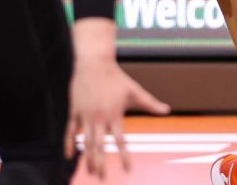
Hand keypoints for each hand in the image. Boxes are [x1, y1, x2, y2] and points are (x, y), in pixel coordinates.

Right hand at [65, 57, 170, 178]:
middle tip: (102, 179)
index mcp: (114, 114)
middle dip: (100, 164)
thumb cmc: (116, 78)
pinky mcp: (74, 112)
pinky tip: (69, 156)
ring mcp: (85, 115)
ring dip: (87, 158)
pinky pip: (70, 131)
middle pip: (99, 146)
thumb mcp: (134, 90)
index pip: (121, 141)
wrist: (94, 63)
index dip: (124, 156)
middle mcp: (99, 117)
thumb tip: (167, 110)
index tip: (128, 170)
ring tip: (90, 172)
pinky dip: (69, 144)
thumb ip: (150, 103)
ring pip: (85, 142)